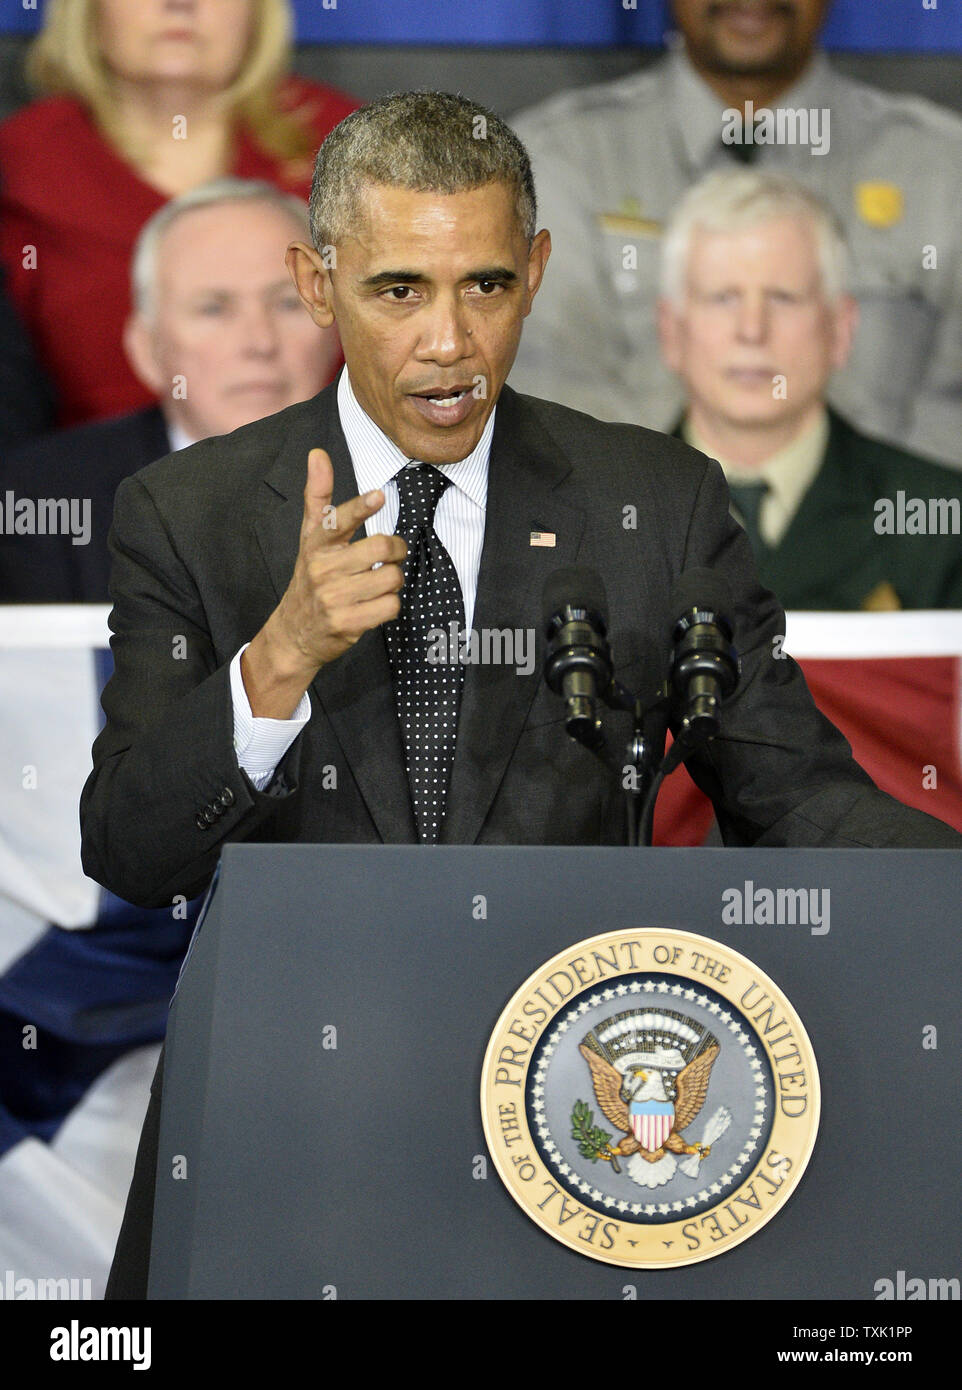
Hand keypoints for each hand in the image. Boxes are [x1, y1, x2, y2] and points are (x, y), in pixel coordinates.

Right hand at [242, 449, 406, 715]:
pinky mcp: (347, 623)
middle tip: (392, 556)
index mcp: (316, 544)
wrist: (295, 633)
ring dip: (393, 581)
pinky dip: (390, 605)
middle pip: (382, 549)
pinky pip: (390, 606)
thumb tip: (317, 453)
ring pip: (391, 579)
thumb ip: (318, 496)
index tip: (378, 496)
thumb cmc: (310, 578)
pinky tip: (374, 605)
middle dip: (396, 552)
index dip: (360, 508)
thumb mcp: (310, 537)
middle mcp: (323, 568)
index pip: (338, 520)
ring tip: (378, 584)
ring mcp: (334, 598)